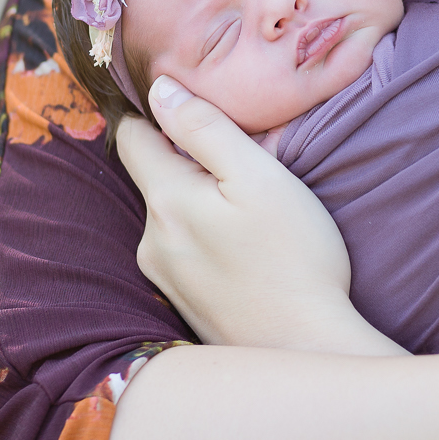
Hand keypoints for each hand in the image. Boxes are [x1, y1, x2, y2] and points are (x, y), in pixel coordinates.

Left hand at [115, 77, 395, 354]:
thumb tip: (160, 89)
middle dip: (186, 162)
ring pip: (171, 215)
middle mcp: (150, 240)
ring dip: (199, 203)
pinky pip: (184, 250)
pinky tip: (245, 249)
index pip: (131, 136)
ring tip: (250, 211)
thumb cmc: (295, 257)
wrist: (307, 350)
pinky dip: (206, 238)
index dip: (158, 114)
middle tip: (243, 163)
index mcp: (165, 200)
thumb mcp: (258, 176)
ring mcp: (163, 276)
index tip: (194, 110)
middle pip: (154, 177)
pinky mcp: (182, 302)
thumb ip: (205, 128)